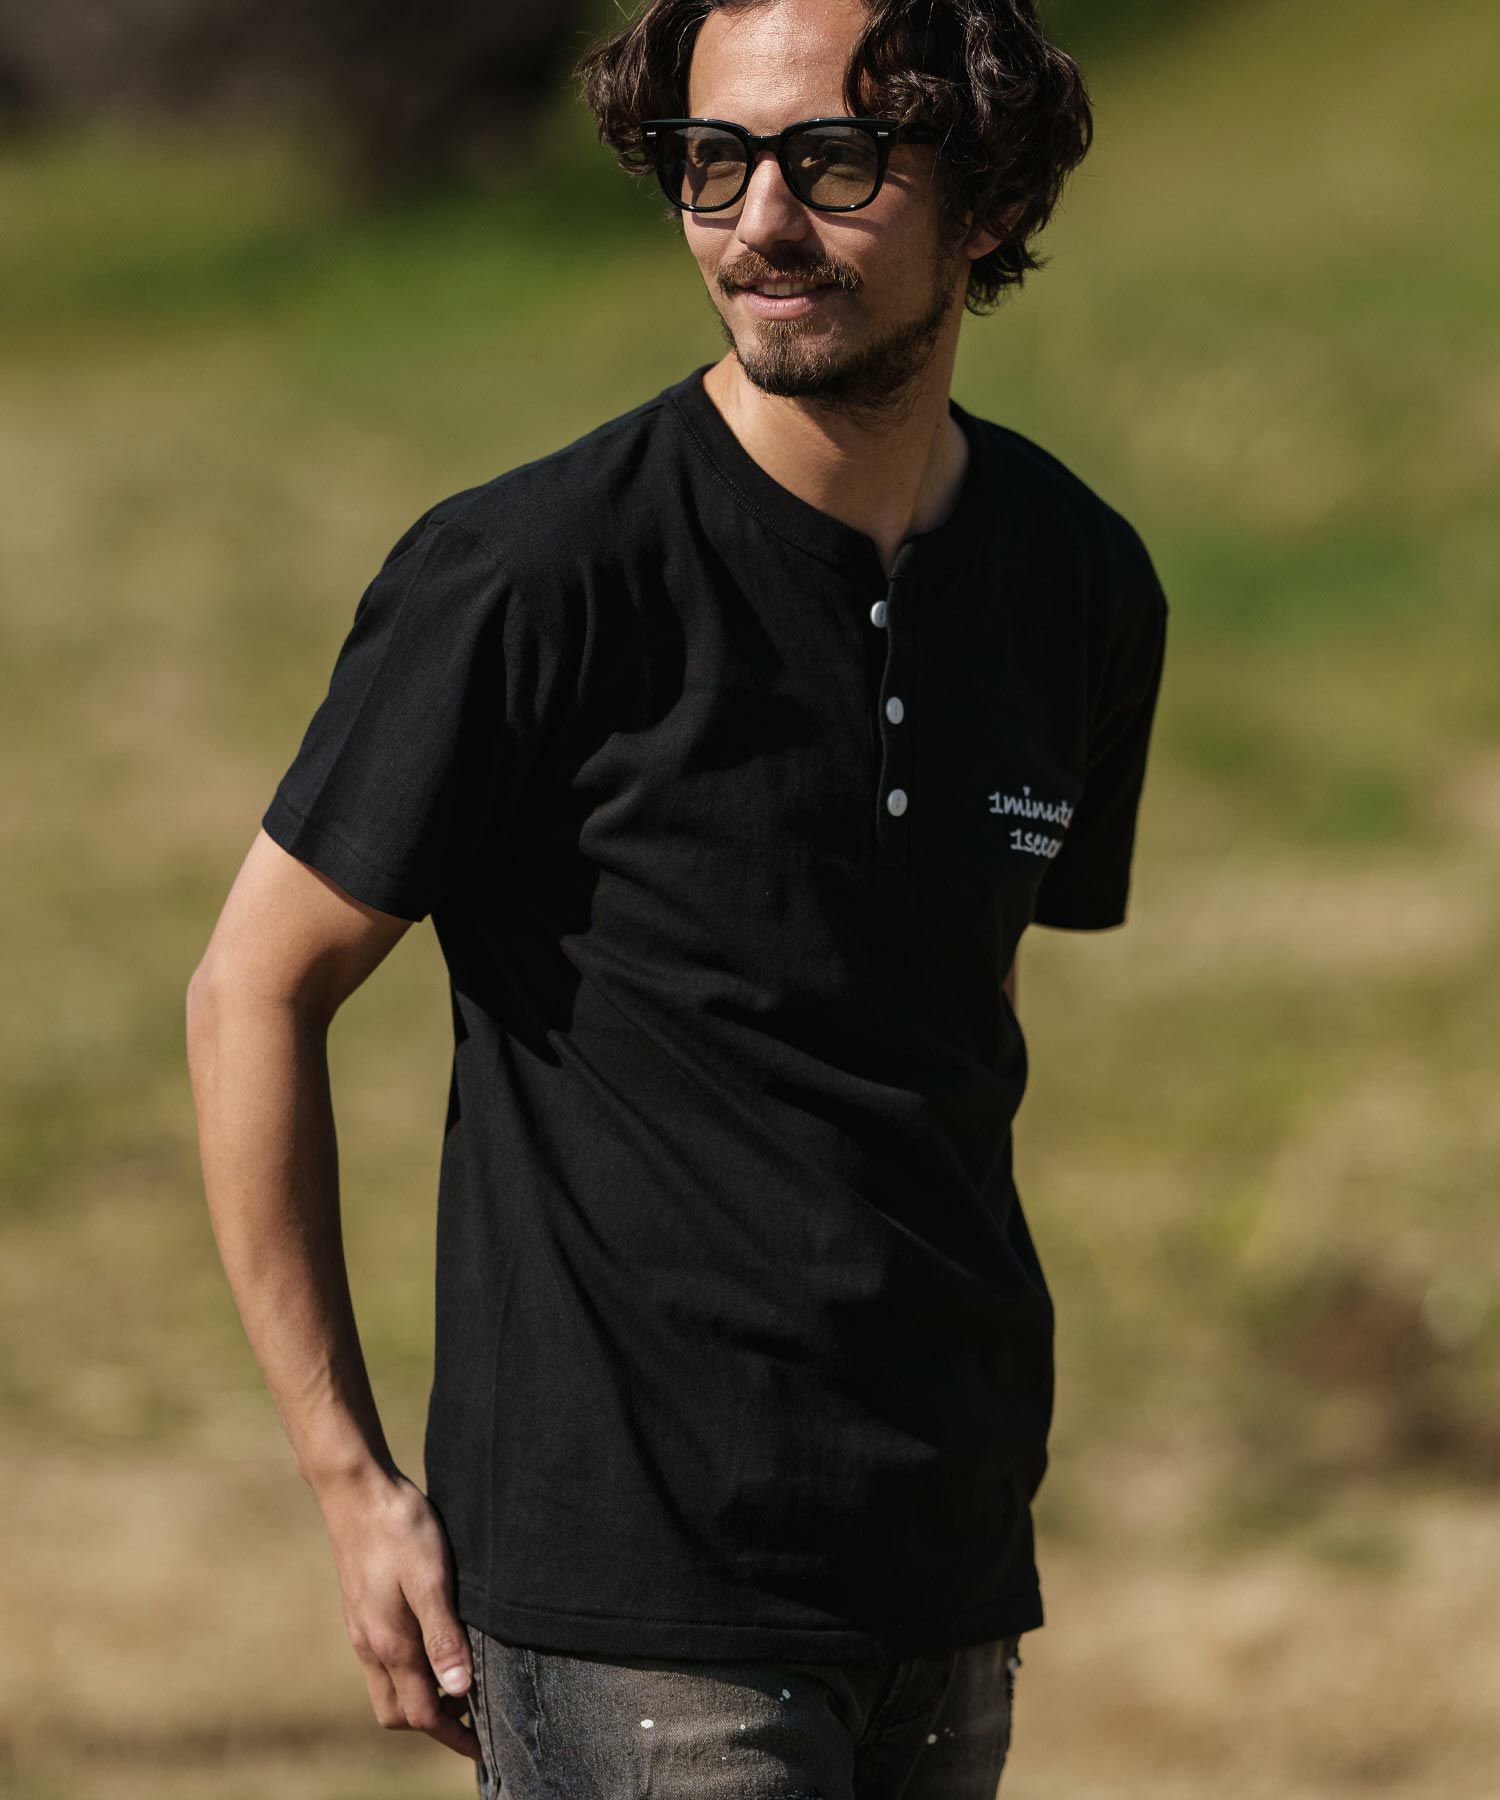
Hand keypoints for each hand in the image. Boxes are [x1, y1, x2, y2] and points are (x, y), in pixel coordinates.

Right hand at [315, 1463, 481, 1761]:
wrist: (355, 1490)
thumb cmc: (398, 1528)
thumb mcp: (431, 1578)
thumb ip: (444, 1636)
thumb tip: (460, 1691)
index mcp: (390, 1644)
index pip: (422, 1713)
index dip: (453, 1735)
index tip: (482, 1748)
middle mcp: (369, 1645)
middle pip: (397, 1712)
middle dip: (432, 1722)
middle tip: (471, 1711)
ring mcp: (361, 1628)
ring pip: (387, 1687)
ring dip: (419, 1695)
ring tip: (457, 1679)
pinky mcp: (360, 1610)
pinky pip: (381, 1660)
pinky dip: (407, 1670)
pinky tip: (430, 1644)